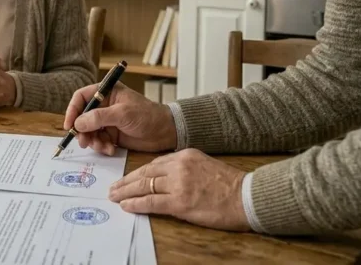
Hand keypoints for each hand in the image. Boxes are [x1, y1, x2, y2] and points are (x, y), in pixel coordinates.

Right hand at [63, 82, 175, 154]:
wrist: (165, 132)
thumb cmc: (147, 116)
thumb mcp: (122, 114)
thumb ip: (99, 117)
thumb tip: (78, 123)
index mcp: (107, 92)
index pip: (82, 97)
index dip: (72, 110)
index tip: (69, 125)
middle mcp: (104, 105)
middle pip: (82, 117)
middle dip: (82, 130)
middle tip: (84, 142)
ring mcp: (107, 121)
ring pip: (89, 131)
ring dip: (92, 141)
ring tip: (103, 147)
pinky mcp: (112, 135)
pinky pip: (98, 141)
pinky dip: (101, 147)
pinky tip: (111, 149)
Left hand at [108, 149, 249, 231]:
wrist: (246, 196)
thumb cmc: (229, 185)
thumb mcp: (205, 164)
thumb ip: (184, 167)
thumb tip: (165, 177)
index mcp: (185, 154)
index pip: (154, 163)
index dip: (137, 172)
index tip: (127, 178)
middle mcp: (179, 166)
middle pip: (145, 173)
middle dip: (126, 181)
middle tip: (113, 187)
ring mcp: (179, 184)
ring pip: (144, 186)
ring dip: (126, 192)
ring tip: (114, 196)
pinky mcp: (180, 202)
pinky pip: (151, 202)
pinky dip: (136, 204)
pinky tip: (126, 206)